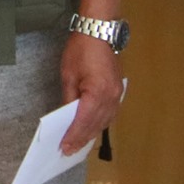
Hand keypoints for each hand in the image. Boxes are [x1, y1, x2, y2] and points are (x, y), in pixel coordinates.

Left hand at [57, 32, 123, 154]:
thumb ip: (69, 98)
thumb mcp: (68, 75)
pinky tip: (91, 128)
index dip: (73, 136)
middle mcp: (111, 97)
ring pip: (104, 121)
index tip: (65, 147)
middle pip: (95, 125)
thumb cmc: (81, 49)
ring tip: (78, 144)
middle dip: (82, 139)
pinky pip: (109, 113)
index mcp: (97, 93)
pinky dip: (100, 123)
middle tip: (69, 151)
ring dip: (92, 133)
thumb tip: (66, 116)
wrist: (99, 31)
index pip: (83, 121)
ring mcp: (117, 95)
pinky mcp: (118, 91)